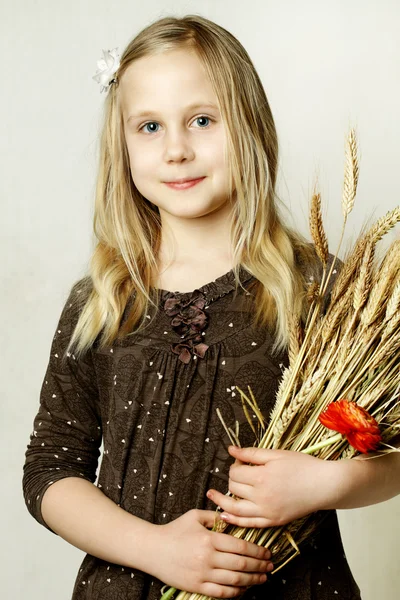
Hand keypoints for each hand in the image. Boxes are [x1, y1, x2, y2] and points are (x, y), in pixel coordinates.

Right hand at [154, 508, 273, 597]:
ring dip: (252, 580)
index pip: (240, 546)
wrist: (152, 549)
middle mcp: (207, 557)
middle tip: (270, 566)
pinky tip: (244, 589)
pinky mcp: (196, 586)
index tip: (266, 552)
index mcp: (209, 538)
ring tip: (263, 578)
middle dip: (259, 566)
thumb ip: (214, 517)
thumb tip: (232, 518)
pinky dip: (235, 593)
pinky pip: (221, 593)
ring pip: (234, 580)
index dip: (256, 551)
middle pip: (241, 564)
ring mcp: (202, 574)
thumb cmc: (174, 530)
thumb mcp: (194, 516)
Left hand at [206, 446, 337, 527]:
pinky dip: (234, 520)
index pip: (236, 473)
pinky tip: (224, 515)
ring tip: (212, 496)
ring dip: (222, 502)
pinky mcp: (273, 521)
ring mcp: (267, 511)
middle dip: (232, 480)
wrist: (324, 484)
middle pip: (234, 488)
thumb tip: (231, 450)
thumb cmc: (302, 466)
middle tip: (238, 473)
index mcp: (261, 477)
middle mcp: (261, 496)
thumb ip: (251, 453)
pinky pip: (249, 524)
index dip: (235, 466)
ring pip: (236, 510)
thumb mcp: (276, 454)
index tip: (241, 462)